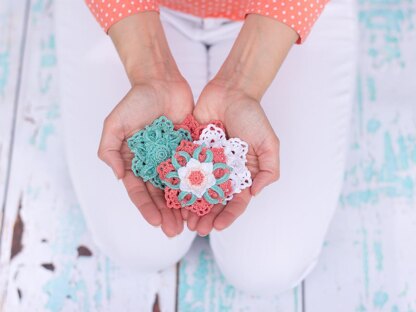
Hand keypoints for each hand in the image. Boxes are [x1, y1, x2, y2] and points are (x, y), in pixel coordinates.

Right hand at [98, 79, 193, 236]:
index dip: (145, 207)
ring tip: (190, 224)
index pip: (139, 190)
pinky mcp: (189, 151)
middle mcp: (153, 164)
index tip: (154, 222)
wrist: (162, 82)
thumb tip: (118, 175)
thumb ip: (109, 149)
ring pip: (178, 188)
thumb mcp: (115, 123)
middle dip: (166, 214)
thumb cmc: (136, 101)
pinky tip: (204, 202)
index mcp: (135, 162)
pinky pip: (194, 172)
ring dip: (182, 207)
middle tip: (175, 231)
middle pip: (159, 195)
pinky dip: (198, 188)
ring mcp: (172, 159)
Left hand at [190, 81, 279, 234]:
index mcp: (242, 174)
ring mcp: (206, 164)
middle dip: (207, 216)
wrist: (231, 92)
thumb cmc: (252, 116)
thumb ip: (268, 169)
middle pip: (214, 201)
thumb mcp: (269, 143)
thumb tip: (255, 194)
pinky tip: (172, 199)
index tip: (219, 226)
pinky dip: (178, 187)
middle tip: (197, 229)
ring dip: (191, 208)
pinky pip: (183, 172)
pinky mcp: (190, 152)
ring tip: (184, 221)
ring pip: (197, 191)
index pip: (236, 201)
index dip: (229, 215)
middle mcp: (223, 173)